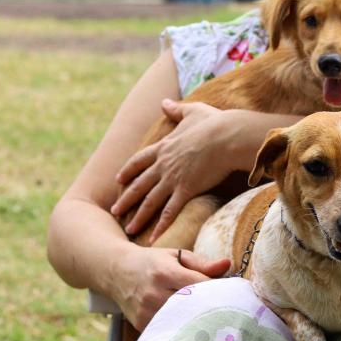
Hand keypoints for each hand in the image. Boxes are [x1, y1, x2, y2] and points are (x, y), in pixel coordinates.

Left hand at [111, 100, 236, 241]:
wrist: (227, 136)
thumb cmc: (213, 123)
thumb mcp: (192, 111)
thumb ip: (176, 109)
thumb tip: (164, 102)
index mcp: (164, 147)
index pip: (139, 161)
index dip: (128, 171)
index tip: (118, 179)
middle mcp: (163, 164)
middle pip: (139, 184)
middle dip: (126, 199)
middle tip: (114, 210)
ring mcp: (173, 178)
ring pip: (150, 201)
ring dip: (138, 217)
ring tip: (128, 229)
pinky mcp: (186, 190)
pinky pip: (170, 212)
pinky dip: (160, 226)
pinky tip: (153, 238)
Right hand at [112, 246, 230, 329]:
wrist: (117, 271)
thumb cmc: (151, 262)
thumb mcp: (175, 255)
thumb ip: (202, 263)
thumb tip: (227, 264)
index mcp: (164, 271)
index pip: (199, 284)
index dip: (216, 288)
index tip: (226, 291)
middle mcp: (154, 292)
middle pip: (192, 305)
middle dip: (209, 305)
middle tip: (221, 305)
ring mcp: (146, 311)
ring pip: (182, 320)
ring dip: (196, 317)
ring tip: (204, 312)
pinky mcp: (142, 323)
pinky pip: (168, 328)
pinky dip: (180, 325)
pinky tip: (186, 319)